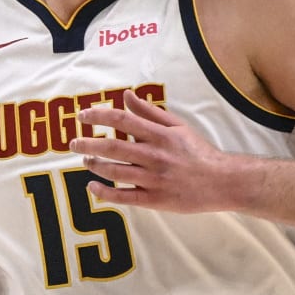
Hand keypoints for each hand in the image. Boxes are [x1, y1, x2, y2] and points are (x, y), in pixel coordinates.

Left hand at [72, 92, 237, 212]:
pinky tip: (92, 186)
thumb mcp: (177, 127)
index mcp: (160, 135)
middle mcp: (155, 156)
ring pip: (115, 172)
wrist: (222, 181)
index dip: (99, 116)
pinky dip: (105, 192)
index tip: (82, 115)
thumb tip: (126, 95)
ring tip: (85, 160)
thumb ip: (150, 112)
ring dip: (94, 165)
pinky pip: (124, 197)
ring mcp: (154, 179)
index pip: (123, 120)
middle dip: (88, 144)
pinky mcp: (155, 200)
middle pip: (113, 147)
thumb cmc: (198, 152)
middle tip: (73, 142)